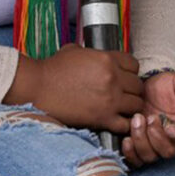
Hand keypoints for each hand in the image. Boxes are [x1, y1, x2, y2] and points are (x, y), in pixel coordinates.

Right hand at [3, 44, 142, 132]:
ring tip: (122, 108)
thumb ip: (94, 52)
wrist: (35, 88)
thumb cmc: (52, 69)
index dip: (130, 72)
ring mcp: (109, 99)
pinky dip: (125, 125)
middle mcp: (113, 78)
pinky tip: (118, 122)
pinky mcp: (102, 118)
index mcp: (108, 60)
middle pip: (139, 86)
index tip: (124, 78)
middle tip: (124, 94)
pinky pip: (126, 124)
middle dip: (132, 90)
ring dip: (131, 107)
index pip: (135, 65)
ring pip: (137, 104)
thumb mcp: (75, 51)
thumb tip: (98, 54)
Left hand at [123, 72, 174, 166]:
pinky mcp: (139, 147)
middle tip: (149, 117)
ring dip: (141, 141)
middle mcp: (173, 141)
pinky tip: (127, 138)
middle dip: (156, 137)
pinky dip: (130, 153)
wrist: (149, 89)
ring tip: (136, 120)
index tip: (170, 127)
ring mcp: (155, 146)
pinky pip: (135, 160)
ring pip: (150, 157)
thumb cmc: (167, 87)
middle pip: (168, 152)